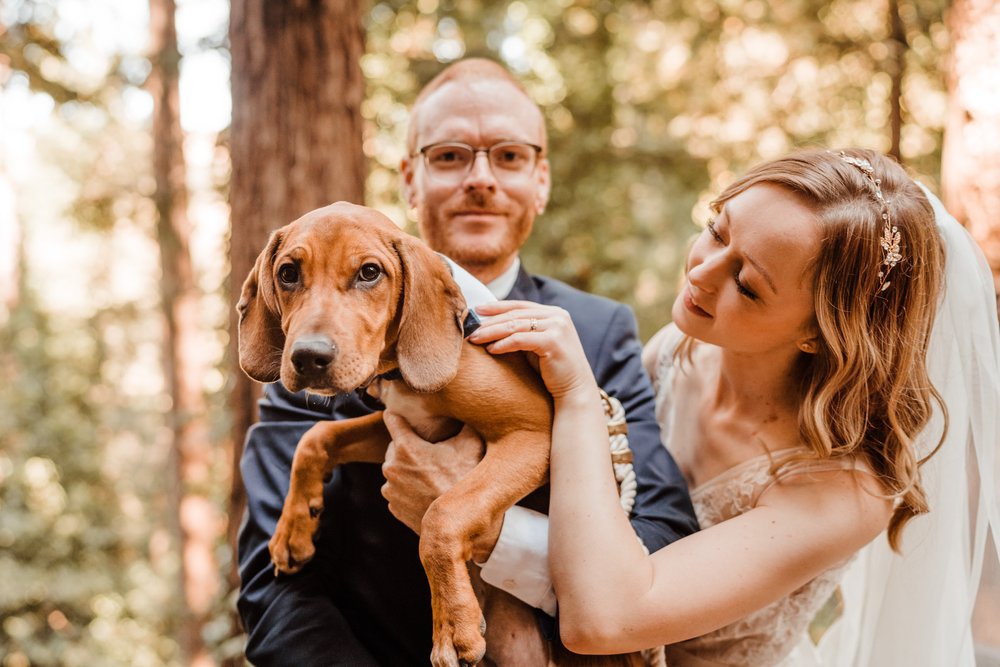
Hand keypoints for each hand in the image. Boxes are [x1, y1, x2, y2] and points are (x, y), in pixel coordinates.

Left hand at [380, 411, 484, 534]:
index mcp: (405, 447)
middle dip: (409, 446)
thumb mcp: (471, 444)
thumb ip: (465, 421)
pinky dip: (409, 488)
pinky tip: (427, 489)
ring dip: (408, 469)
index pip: (391, 419)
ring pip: (396, 469)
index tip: (407, 415)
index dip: (400, 415)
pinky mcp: (394, 508)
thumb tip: (470, 406)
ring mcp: (391, 490)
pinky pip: (398, 490)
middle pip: (394, 446)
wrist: (461, 524)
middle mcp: (391, 467)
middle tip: (430, 450)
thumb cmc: (466, 481)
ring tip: (431, 473)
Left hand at [469, 300, 598, 399]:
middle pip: (515, 314)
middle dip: (490, 321)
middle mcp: (558, 316)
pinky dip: (503, 344)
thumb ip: (522, 332)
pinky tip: (490, 350)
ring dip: (492, 332)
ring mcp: (557, 327)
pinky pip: (521, 340)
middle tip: (469, 328)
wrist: (575, 391)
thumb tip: (490, 325)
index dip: (497, 307)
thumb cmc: (552, 371)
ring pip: (515, 325)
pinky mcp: (553, 341)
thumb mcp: (537, 345)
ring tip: (474, 339)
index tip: (477, 310)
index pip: (520, 305)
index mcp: (555, 313)